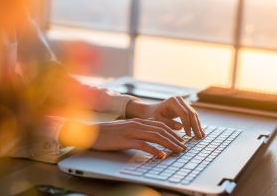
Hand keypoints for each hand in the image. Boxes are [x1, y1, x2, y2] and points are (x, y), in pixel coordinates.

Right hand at [59, 118, 186, 157]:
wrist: (92, 132)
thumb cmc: (109, 131)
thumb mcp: (126, 125)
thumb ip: (139, 124)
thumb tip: (151, 123)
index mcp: (138, 121)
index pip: (160, 125)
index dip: (172, 133)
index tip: (181, 140)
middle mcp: (137, 124)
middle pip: (161, 130)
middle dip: (175, 139)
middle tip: (184, 147)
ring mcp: (132, 131)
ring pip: (155, 136)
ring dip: (169, 144)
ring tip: (178, 151)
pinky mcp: (126, 140)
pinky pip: (143, 144)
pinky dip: (154, 150)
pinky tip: (161, 155)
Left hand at [126, 96, 204, 137]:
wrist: (149, 110)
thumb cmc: (151, 115)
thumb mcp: (157, 120)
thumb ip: (168, 123)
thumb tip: (181, 127)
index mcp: (172, 101)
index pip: (183, 113)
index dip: (187, 124)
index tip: (188, 135)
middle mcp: (179, 100)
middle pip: (191, 113)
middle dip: (195, 125)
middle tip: (199, 136)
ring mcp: (182, 103)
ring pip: (193, 114)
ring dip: (198, 125)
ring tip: (201, 135)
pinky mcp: (184, 108)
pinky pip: (192, 116)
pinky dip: (196, 124)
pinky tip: (200, 131)